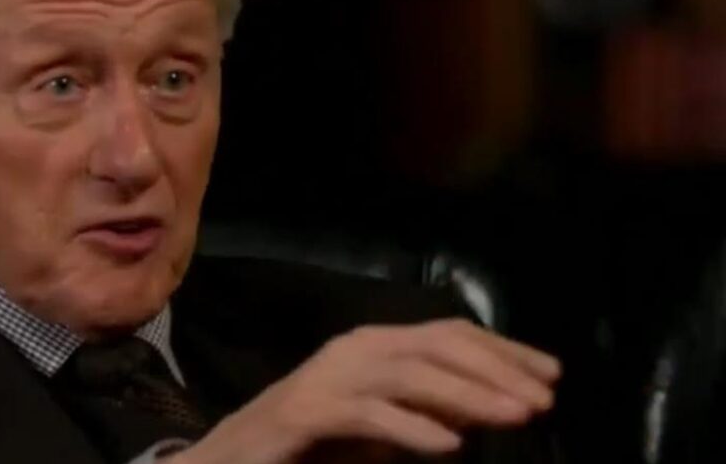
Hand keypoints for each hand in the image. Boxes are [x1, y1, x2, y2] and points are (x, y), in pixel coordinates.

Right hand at [167, 318, 560, 463]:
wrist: (234, 459)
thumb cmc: (313, 444)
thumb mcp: (384, 424)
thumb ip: (429, 409)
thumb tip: (488, 403)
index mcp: (374, 344)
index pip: (449, 334)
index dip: (504, 350)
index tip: (552, 375)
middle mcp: (353, 348)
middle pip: (435, 345)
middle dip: (496, 369)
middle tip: (544, 399)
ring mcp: (328, 377)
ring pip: (408, 374)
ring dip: (468, 395)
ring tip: (514, 417)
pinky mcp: (307, 412)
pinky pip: (368, 414)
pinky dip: (412, 428)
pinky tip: (450, 446)